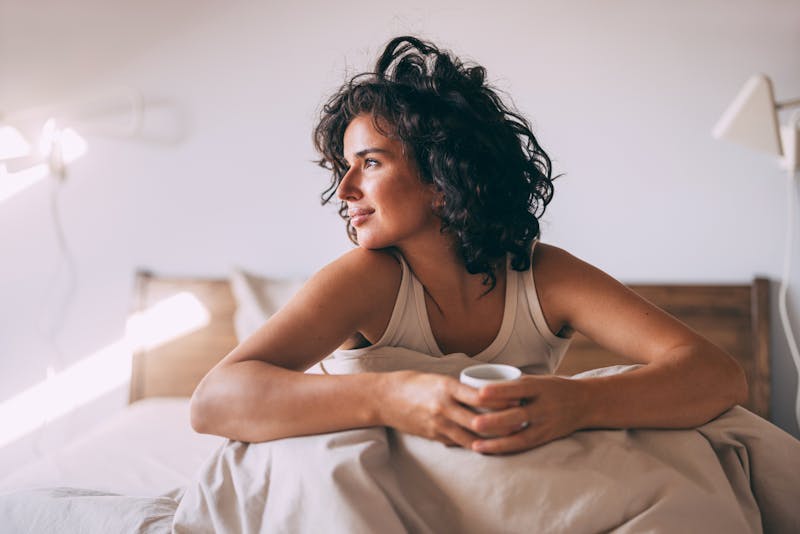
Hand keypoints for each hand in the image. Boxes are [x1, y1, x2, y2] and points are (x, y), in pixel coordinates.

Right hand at [378, 370, 510, 448]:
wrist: (384, 398)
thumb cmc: (412, 383)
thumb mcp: (437, 379)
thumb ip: (458, 387)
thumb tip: (485, 394)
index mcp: (446, 387)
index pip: (480, 396)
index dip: (501, 400)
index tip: (518, 400)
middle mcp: (444, 406)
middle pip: (480, 420)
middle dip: (503, 424)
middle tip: (522, 423)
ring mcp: (438, 424)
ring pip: (472, 436)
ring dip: (492, 439)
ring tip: (511, 438)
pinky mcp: (434, 436)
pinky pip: (459, 442)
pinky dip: (474, 444)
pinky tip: (488, 445)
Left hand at [468, 375, 586, 454]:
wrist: (586, 402)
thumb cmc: (553, 388)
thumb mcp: (538, 380)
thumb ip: (514, 385)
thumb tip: (480, 385)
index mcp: (540, 387)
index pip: (519, 389)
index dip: (500, 390)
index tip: (480, 393)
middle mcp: (544, 406)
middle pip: (519, 415)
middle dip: (496, 421)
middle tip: (474, 422)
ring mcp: (546, 424)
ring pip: (521, 436)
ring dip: (498, 442)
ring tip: (476, 445)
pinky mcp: (546, 438)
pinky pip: (524, 445)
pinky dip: (506, 449)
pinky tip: (489, 451)